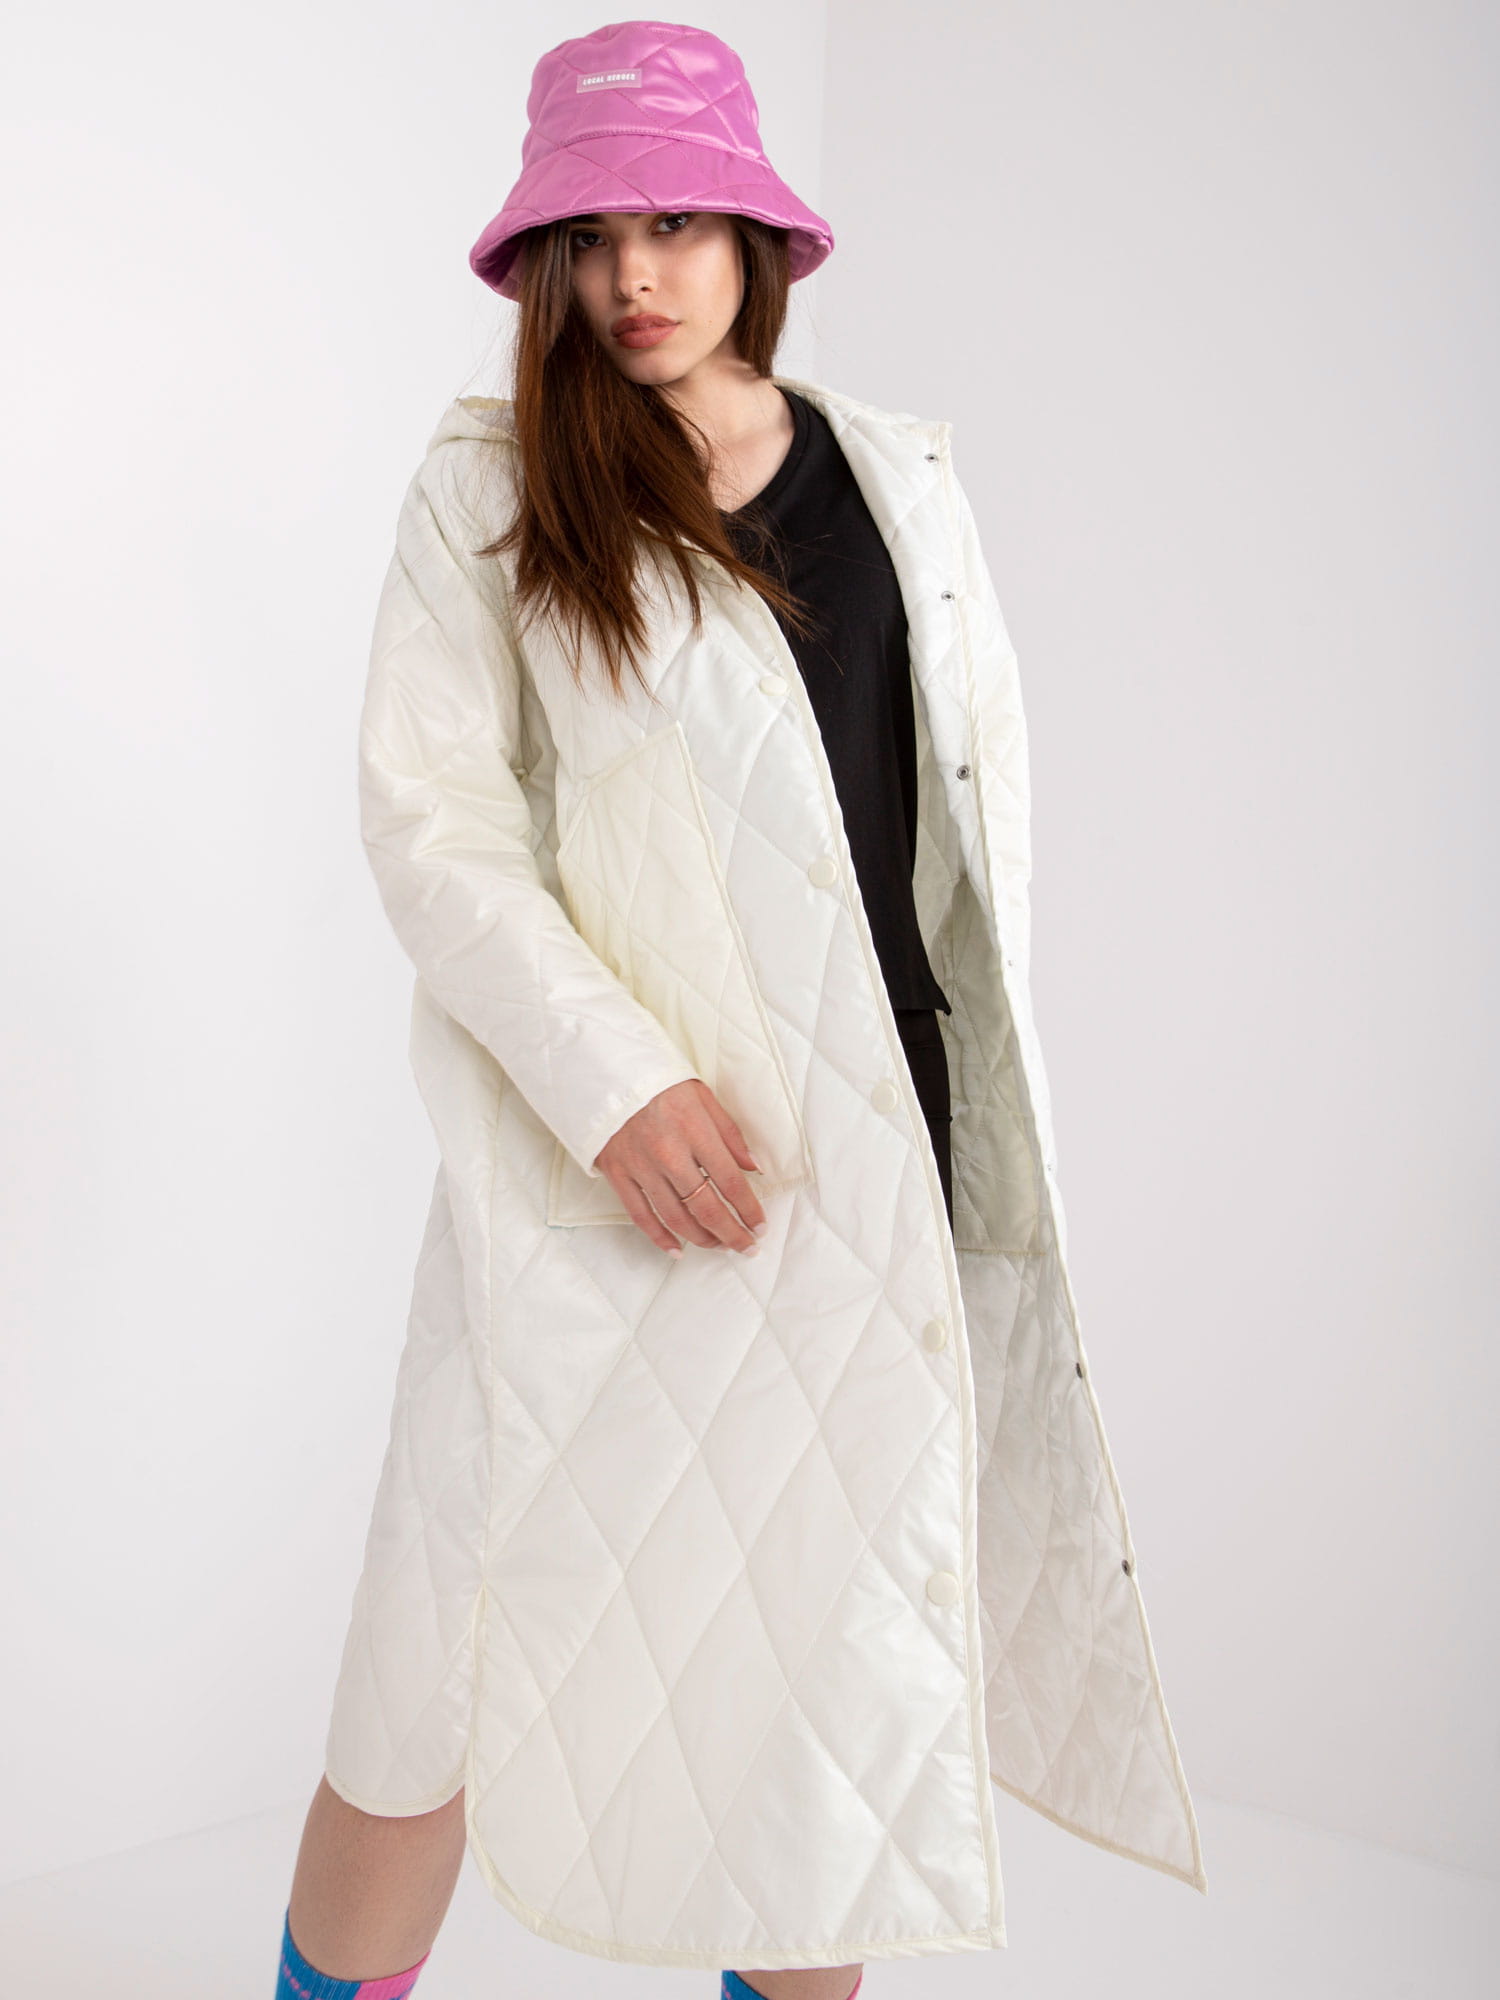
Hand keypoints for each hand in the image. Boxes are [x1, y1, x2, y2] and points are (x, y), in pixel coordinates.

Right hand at [593, 1079, 767, 1256]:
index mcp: (694, 1130)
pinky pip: (640, 1215)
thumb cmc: (659, 1083)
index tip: (760, 1226)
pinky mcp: (617, 1174)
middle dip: (732, 1234)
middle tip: (747, 1248)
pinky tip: (678, 1250)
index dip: (749, 1209)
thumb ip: (730, 1134)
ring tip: (721, 1246)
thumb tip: (754, 1167)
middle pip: (706, 1207)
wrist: (605, 1074)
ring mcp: (641, 1166)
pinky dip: (660, 1237)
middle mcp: (668, 1153)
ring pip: (676, 1217)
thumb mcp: (702, 1096)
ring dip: (702, 1238)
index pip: (730, 1181)